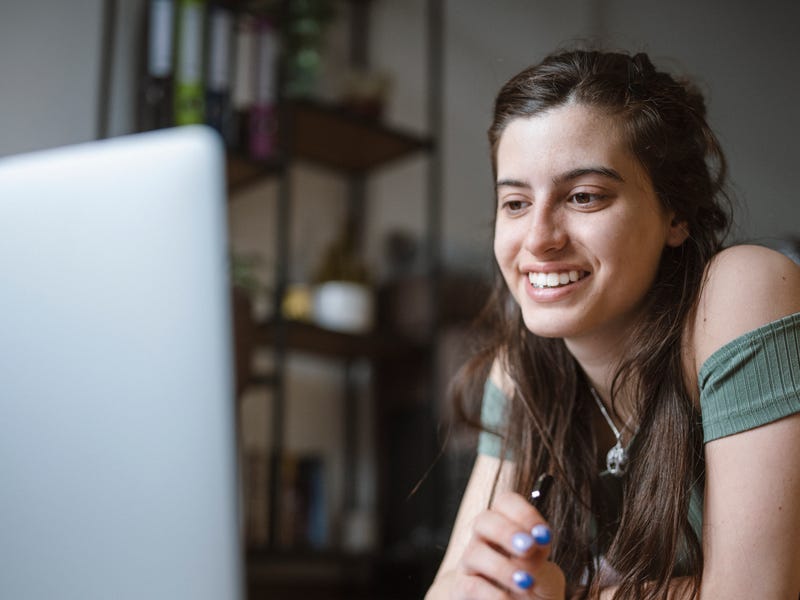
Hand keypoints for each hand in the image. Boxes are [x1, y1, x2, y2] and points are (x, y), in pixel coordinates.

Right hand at [450, 491, 565, 598]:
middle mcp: (484, 540)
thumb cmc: (536, 593)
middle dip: (506, 532)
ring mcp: (470, 565)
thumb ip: (540, 557)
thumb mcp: (547, 574)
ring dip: (502, 566)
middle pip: (484, 520)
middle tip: (528, 547)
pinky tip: (508, 599)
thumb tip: (535, 542)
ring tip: (525, 582)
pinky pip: (470, 586)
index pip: (506, 503)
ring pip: (474, 553)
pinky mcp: (462, 590)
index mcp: (507, 527)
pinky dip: (491, 594)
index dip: (524, 514)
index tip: (543, 534)